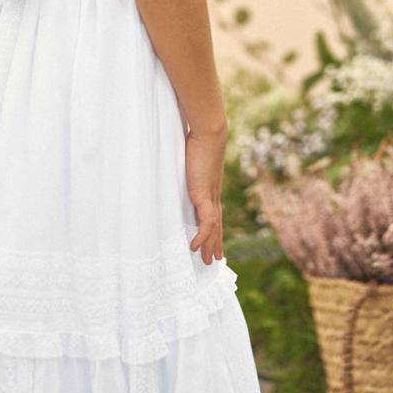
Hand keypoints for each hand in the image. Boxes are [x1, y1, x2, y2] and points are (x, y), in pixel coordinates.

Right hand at [185, 124, 227, 264]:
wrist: (209, 131)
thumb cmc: (197, 137)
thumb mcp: (188, 154)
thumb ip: (183, 162)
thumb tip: (175, 160)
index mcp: (209, 185)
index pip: (213, 211)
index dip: (213, 227)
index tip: (213, 239)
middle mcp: (212, 193)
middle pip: (216, 224)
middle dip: (215, 242)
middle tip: (214, 259)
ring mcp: (210, 195)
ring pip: (214, 228)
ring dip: (211, 245)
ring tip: (209, 261)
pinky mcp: (204, 195)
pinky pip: (206, 223)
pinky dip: (202, 237)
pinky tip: (195, 247)